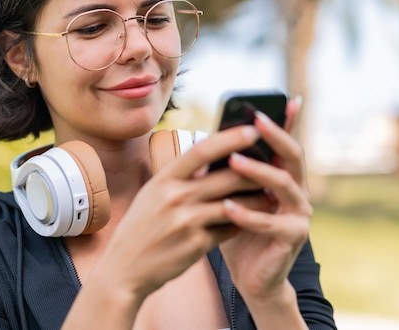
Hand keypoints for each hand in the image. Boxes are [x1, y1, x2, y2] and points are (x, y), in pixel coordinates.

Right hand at [92, 124, 271, 301]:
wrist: (124, 269)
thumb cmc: (140, 227)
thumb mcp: (152, 194)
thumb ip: (180, 177)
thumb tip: (212, 158)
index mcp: (163, 179)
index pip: (201, 150)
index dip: (229, 138)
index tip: (252, 130)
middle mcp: (174, 197)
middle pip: (225, 177)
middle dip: (254, 172)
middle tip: (273, 165)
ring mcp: (186, 222)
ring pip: (234, 204)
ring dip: (256, 200)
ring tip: (271, 194)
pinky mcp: (196, 245)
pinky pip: (229, 229)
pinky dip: (242, 223)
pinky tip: (252, 220)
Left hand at [218, 98, 312, 302]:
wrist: (250, 276)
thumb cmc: (237, 230)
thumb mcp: (231, 195)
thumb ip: (227, 172)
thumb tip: (208, 140)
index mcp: (283, 177)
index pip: (285, 143)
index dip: (287, 121)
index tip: (284, 98)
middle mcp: (297, 191)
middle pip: (292, 155)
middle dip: (275, 135)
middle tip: (256, 120)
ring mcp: (299, 214)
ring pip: (284, 185)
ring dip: (258, 171)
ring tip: (233, 161)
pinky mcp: (294, 237)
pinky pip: (271, 222)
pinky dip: (248, 214)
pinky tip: (227, 207)